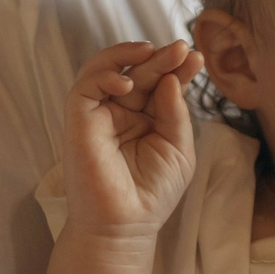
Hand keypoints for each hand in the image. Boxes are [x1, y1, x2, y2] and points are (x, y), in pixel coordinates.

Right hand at [62, 40, 202, 244]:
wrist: (125, 225)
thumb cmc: (152, 192)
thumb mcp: (178, 149)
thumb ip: (175, 113)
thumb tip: (171, 78)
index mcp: (146, 118)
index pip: (160, 83)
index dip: (176, 69)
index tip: (195, 58)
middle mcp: (121, 112)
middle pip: (139, 72)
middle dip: (160, 58)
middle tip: (180, 48)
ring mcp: (99, 114)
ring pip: (107, 69)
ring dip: (128, 54)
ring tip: (153, 51)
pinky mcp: (78, 120)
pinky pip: (86, 86)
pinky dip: (105, 73)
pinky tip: (128, 79)